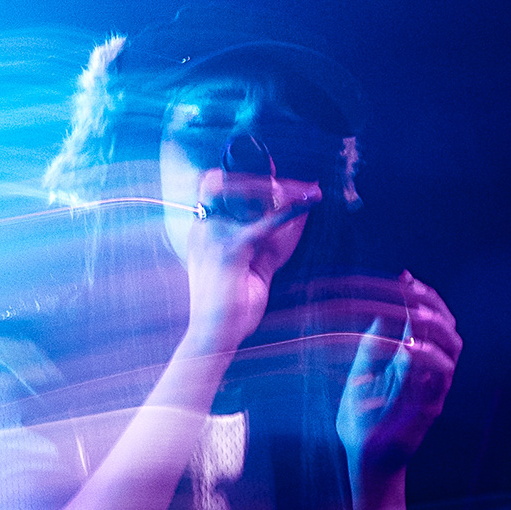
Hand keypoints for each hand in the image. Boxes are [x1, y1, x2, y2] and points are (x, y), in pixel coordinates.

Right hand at [182, 169, 320, 355]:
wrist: (214, 337)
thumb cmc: (233, 306)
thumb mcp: (258, 263)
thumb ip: (273, 237)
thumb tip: (299, 210)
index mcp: (205, 229)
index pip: (220, 185)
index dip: (249, 175)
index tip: (278, 172)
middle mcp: (203, 228)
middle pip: (228, 182)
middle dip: (264, 178)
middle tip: (300, 186)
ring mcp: (212, 237)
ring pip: (245, 196)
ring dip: (279, 191)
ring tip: (307, 193)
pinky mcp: (227, 251)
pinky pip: (261, 226)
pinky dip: (286, 215)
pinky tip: (305, 207)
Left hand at [337, 272, 460, 482]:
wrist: (364, 459)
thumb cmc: (362, 420)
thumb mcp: (362, 375)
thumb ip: (373, 347)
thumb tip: (380, 313)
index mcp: (416, 362)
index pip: (432, 320)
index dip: (423, 297)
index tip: (405, 277)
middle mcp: (430, 372)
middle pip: (449, 329)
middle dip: (433, 305)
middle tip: (413, 291)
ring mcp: (433, 389)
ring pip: (452, 349)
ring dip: (435, 327)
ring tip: (415, 314)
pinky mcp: (430, 407)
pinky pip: (438, 377)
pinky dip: (426, 357)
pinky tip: (408, 346)